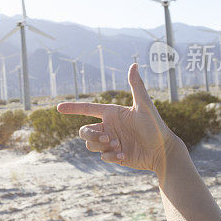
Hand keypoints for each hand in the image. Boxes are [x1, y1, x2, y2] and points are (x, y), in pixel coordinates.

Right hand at [57, 64, 181, 174]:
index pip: (87, 109)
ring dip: (102, 146)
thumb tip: (134, 64)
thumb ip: (137, 86)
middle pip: (84, 131)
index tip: (58, 107)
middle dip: (92, 135)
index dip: (73, 108)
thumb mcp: (145, 105)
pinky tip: (124, 156)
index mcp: (111, 113)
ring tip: (119, 146)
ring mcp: (110, 141)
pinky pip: (102, 156)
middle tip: (109, 137)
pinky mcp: (114, 155)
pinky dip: (111, 156)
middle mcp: (108, 126)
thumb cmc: (155, 126)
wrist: (162, 150)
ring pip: (90, 144)